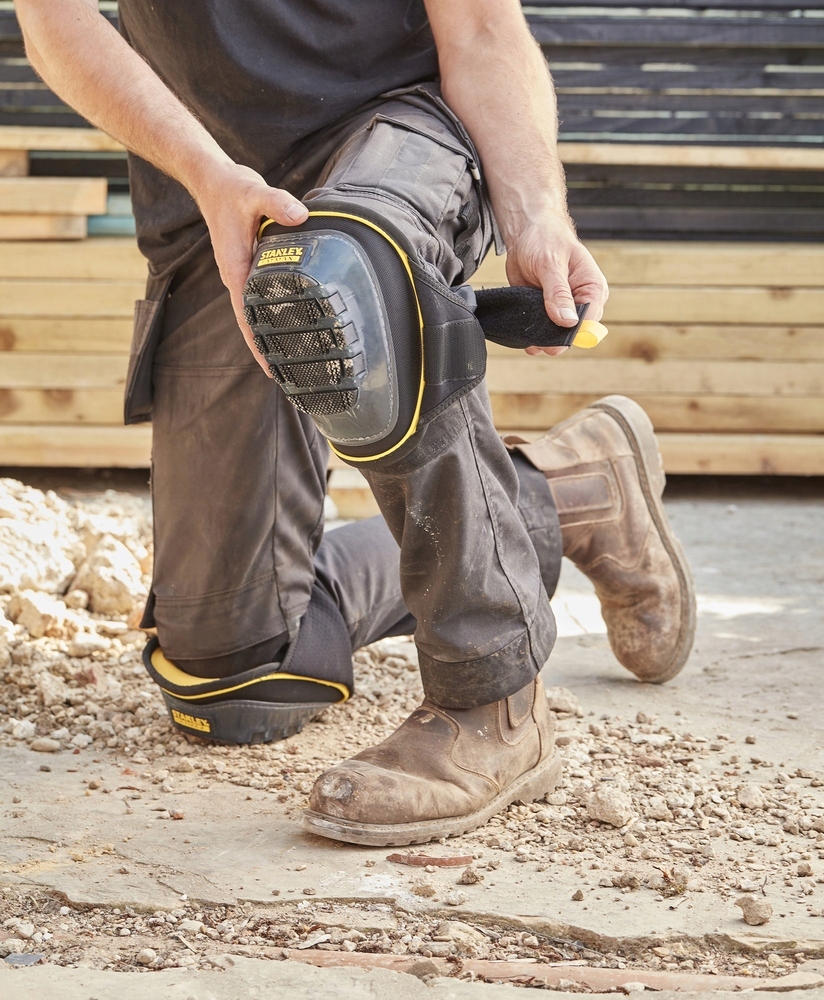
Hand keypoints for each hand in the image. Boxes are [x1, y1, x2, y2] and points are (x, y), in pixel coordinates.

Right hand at [192, 161, 308, 375]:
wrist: (212, 179)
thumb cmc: (230, 188)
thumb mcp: (254, 192)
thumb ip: (278, 203)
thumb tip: (301, 215)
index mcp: (235, 269)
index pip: (245, 316)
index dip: (258, 344)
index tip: (271, 370)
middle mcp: (236, 276)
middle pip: (250, 323)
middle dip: (266, 350)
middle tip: (288, 376)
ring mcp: (242, 272)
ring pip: (254, 311)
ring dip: (268, 335)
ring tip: (290, 360)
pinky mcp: (248, 266)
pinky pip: (259, 296)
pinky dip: (271, 312)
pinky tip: (287, 322)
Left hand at [504, 212, 608, 357]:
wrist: (526, 233)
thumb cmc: (545, 238)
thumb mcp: (550, 263)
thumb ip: (558, 293)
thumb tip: (568, 321)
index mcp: (593, 288)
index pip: (589, 322)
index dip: (571, 334)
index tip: (552, 340)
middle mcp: (582, 301)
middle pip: (573, 333)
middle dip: (554, 340)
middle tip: (534, 341)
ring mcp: (564, 308)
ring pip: (556, 335)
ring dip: (541, 339)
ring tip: (526, 339)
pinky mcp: (547, 311)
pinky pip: (542, 330)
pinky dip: (532, 335)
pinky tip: (522, 336)